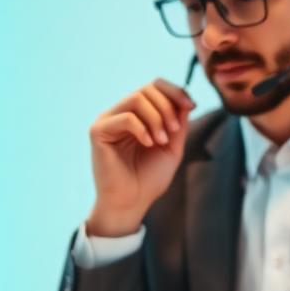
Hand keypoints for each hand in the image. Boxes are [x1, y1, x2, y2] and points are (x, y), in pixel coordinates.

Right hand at [87, 79, 194, 236]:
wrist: (131, 203)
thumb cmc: (149, 179)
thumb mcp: (172, 147)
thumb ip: (178, 123)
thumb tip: (184, 99)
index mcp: (137, 115)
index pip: (155, 87)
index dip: (175, 91)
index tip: (191, 106)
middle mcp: (120, 113)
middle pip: (147, 89)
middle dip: (167, 107)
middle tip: (174, 131)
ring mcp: (108, 121)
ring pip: (136, 99)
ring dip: (157, 117)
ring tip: (162, 140)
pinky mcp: (98, 131)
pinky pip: (125, 117)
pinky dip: (142, 128)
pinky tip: (148, 143)